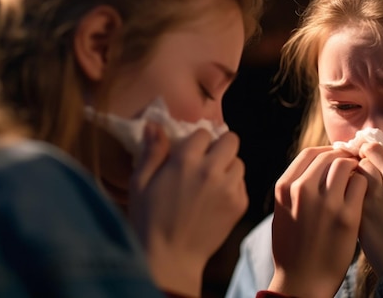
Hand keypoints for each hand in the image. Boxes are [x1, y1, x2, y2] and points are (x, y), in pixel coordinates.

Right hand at [128, 122, 247, 296]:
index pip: (203, 132)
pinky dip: (232, 186)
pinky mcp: (239, 205)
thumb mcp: (140, 183)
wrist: (170, 258)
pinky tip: (216, 198)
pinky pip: (242, 184)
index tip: (190, 151)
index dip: (196, 140)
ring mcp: (229, 188)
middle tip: (207, 160)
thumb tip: (155, 125)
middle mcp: (211, 170)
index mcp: (185, 160)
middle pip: (231, 140)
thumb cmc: (149, 220)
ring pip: (239, 162)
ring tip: (212, 181)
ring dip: (227, 166)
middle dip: (219, 146)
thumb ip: (152, 152)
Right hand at [268, 146, 367, 297]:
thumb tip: (314, 168)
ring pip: (346, 166)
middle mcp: (302, 190)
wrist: (302, 280)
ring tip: (357, 180)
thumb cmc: (292, 247)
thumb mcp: (283, 211)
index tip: (335, 157)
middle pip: (329, 156)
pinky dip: (363, 185)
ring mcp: (325, 202)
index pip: (309, 153)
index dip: (326, 152)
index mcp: (285, 187)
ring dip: (355, 169)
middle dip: (343, 157)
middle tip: (352, 165)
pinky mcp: (347, 216)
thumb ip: (295, 188)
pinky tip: (362, 196)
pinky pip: (360, 184)